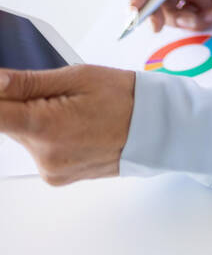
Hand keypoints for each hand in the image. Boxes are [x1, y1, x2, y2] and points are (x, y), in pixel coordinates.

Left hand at [0, 64, 134, 184]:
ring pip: (23, 136)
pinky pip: (38, 150)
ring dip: (35, 120)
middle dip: (22, 104)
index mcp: (45, 126)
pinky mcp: (56, 177)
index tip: (5, 88)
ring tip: (72, 110)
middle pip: (8, 124)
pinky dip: (47, 135)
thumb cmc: (122, 98)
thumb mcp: (76, 77)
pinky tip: (73, 125)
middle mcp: (44, 155)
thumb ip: (28, 82)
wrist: (154, 128)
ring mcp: (50, 170)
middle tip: (56, 93)